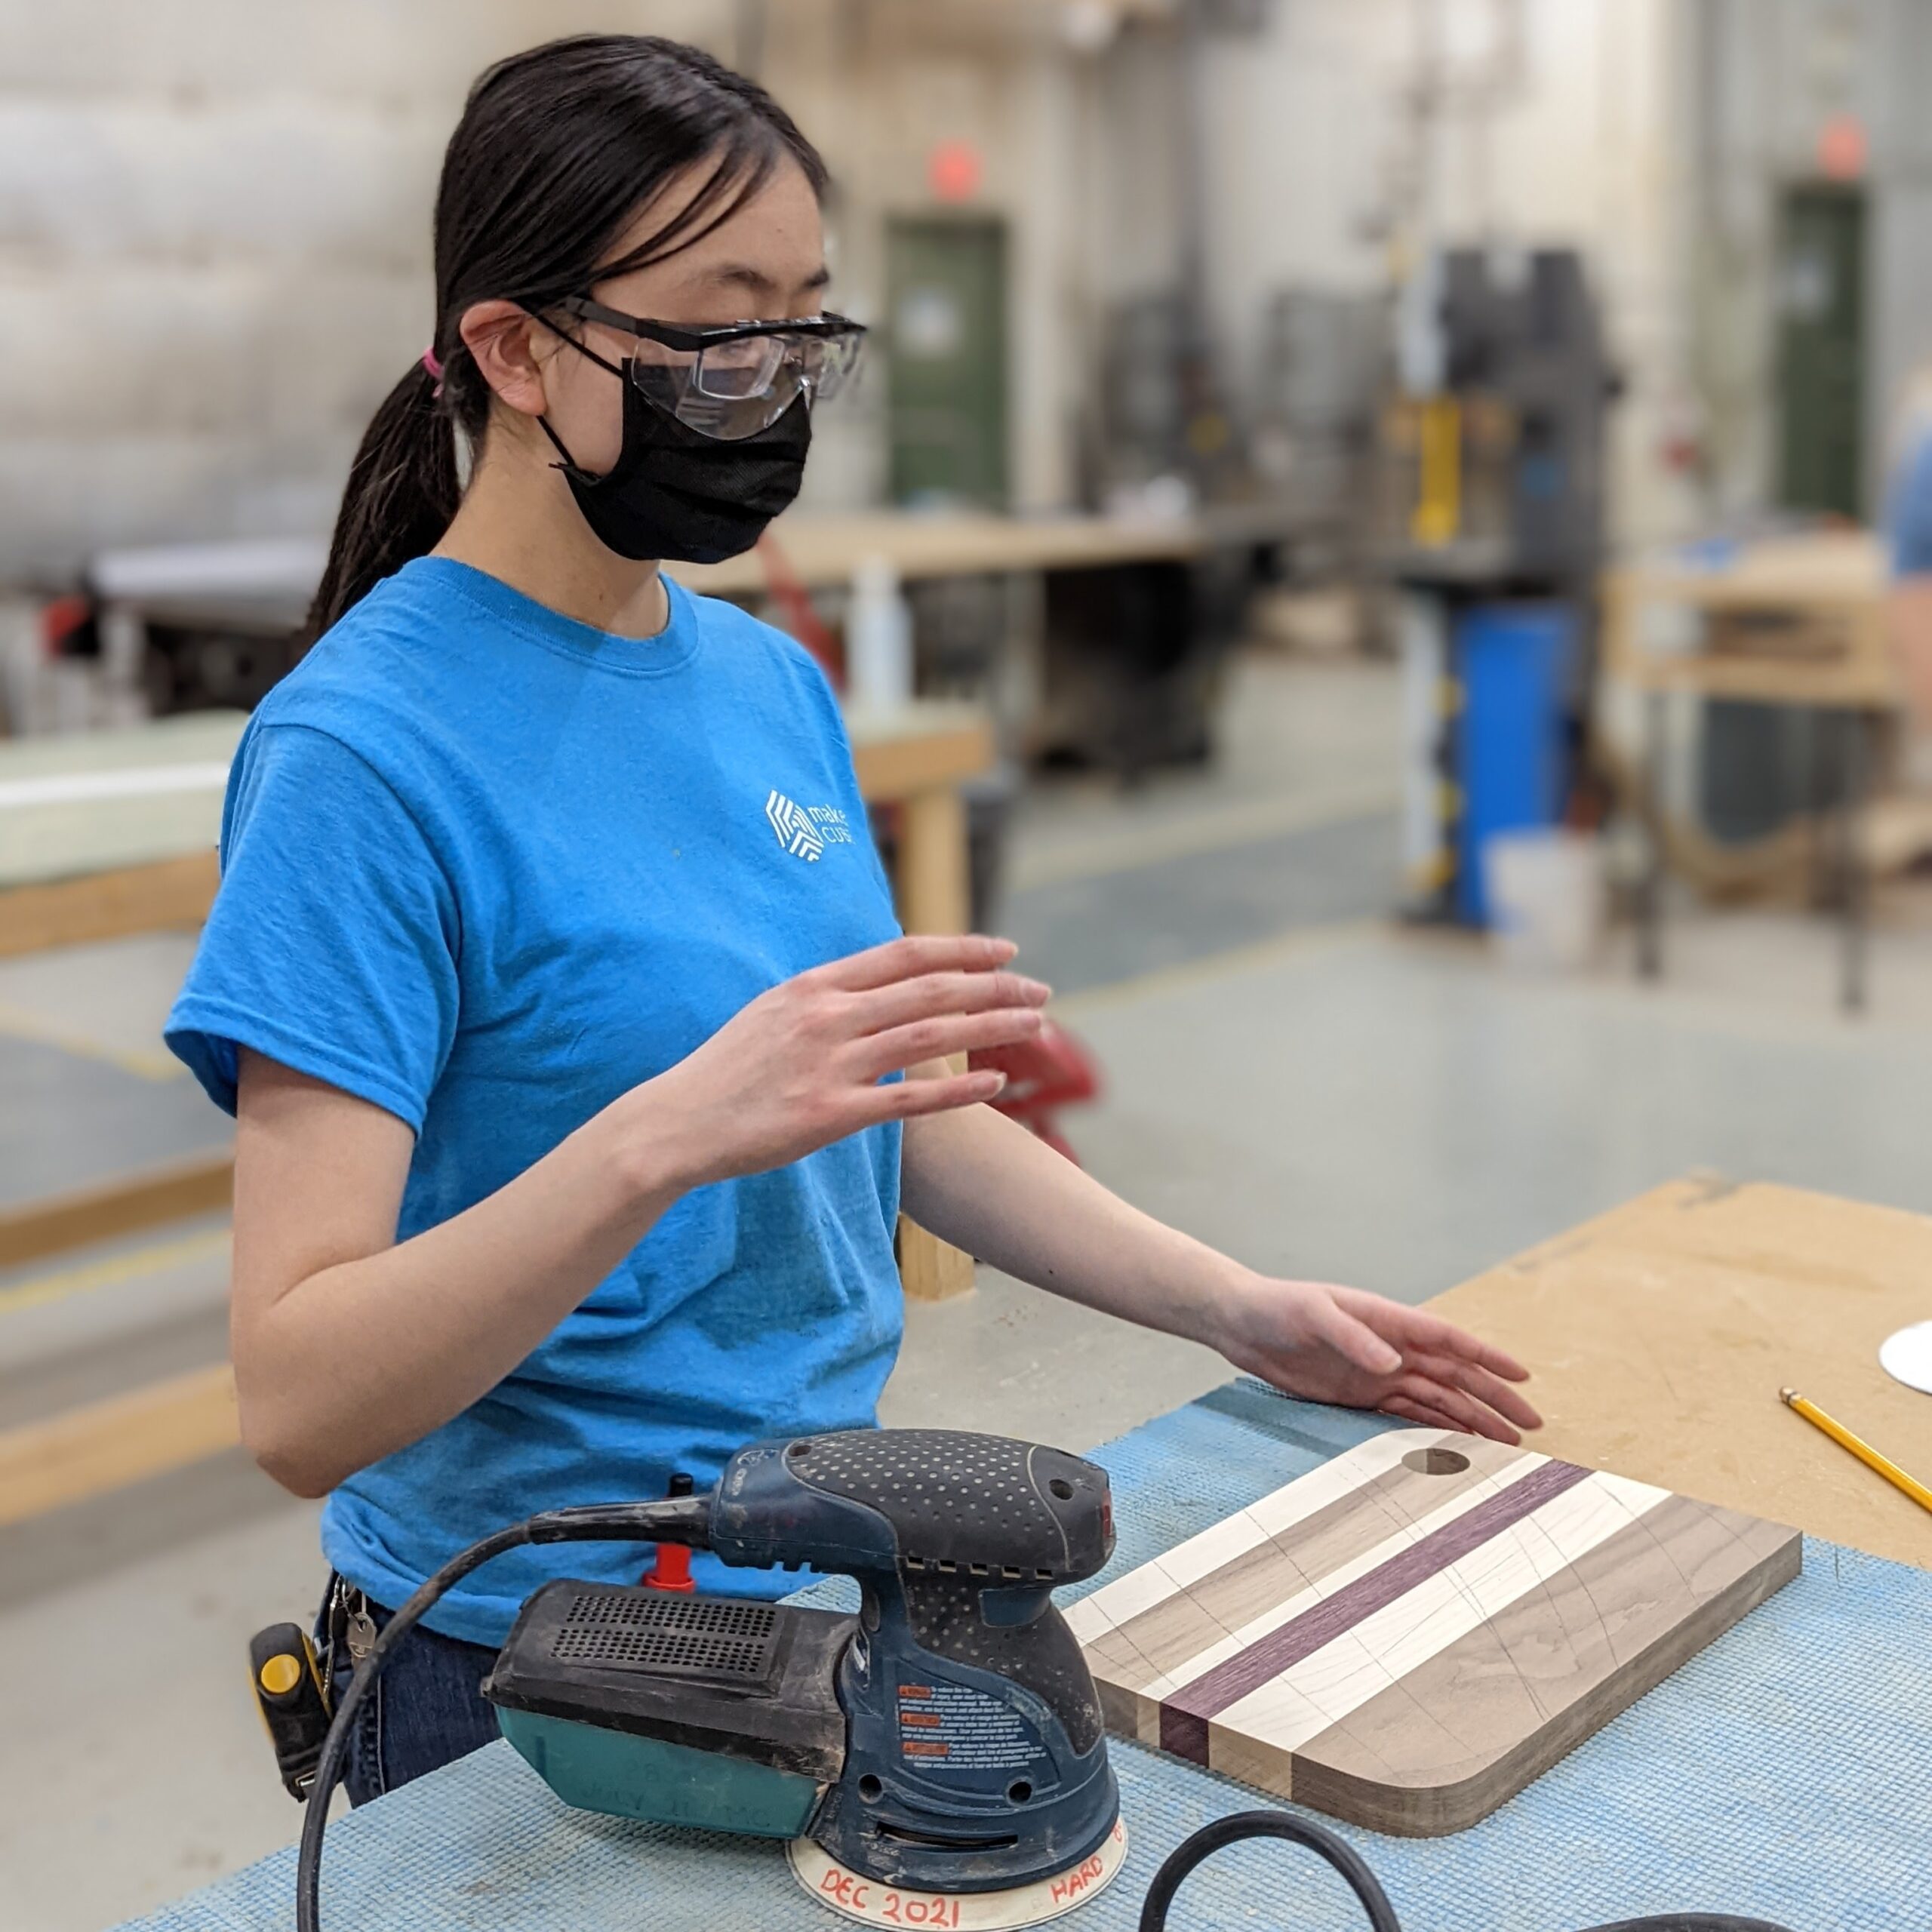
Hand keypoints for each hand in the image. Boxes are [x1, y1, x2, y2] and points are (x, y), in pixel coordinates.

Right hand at [640, 935, 1048, 1188]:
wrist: (677, 1122)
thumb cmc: (728, 1070)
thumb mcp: (773, 1012)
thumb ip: (828, 997)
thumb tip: (878, 986)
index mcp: (815, 985)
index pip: (906, 954)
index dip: (963, 949)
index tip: (1005, 951)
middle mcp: (828, 1016)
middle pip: (931, 990)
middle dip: (995, 986)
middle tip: (1039, 990)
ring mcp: (830, 1065)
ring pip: (931, 1035)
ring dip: (992, 1026)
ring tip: (1037, 1025)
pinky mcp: (830, 1115)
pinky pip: (909, 1098)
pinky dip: (958, 1088)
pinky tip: (997, 1083)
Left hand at [1207, 1274, 1540, 1443]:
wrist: (1242, 1323)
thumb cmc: (1278, 1307)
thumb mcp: (1313, 1314)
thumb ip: (1354, 1336)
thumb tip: (1394, 1362)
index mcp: (1389, 1319)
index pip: (1449, 1339)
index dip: (1488, 1357)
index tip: (1523, 1378)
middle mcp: (1391, 1346)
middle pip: (1455, 1374)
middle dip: (1494, 1398)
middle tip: (1531, 1425)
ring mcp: (1379, 1371)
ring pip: (1438, 1398)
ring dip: (1473, 1419)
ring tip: (1508, 1444)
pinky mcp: (1361, 1394)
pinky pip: (1408, 1414)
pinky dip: (1437, 1429)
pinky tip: (1461, 1447)